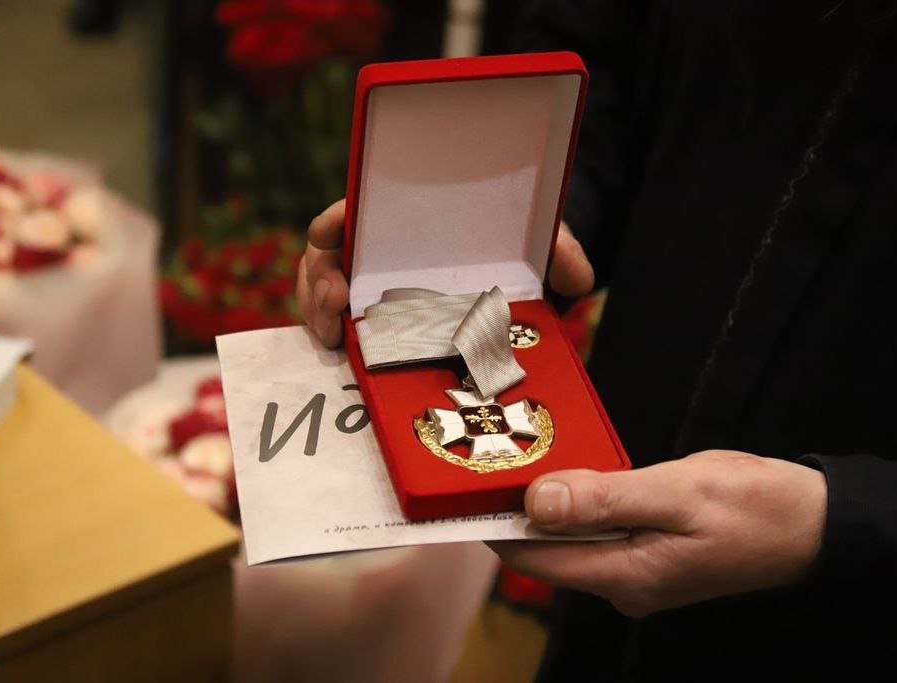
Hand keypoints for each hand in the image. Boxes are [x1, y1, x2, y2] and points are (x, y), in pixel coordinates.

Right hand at [296, 199, 595, 347]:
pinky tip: (344, 357)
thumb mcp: (540, 238)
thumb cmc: (517, 243)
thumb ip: (560, 248)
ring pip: (324, 292)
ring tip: (334, 340)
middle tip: (334, 307)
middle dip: (318, 279)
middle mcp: (382, 248)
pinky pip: (341, 324)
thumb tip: (577, 276)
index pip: (356, 207)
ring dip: (320, 314)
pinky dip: (336, 340)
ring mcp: (374, 285)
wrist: (520, 273)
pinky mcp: (378, 320)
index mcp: (409, 216)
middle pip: (326, 254)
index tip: (333, 234)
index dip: (335, 219)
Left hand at [488, 450, 826, 617]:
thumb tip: (536, 505)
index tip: (466, 490)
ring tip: (522, 459)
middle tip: (491, 460)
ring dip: (549, 504)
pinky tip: (573, 472)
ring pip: (573, 538)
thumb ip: (604, 500)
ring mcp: (637, 571)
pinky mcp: (649, 553)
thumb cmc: (754, 507)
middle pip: (550, 551)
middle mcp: (624, 583)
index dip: (496, 526)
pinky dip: (581, 503)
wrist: (813, 523)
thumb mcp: (676, 493)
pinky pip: (599, 529)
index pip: (536, 559)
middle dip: (519, 511)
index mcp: (626, 576)